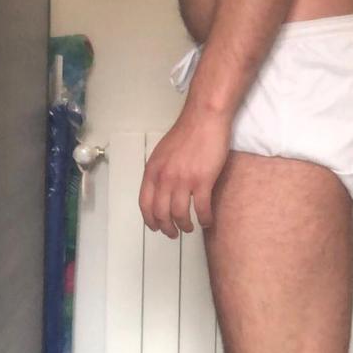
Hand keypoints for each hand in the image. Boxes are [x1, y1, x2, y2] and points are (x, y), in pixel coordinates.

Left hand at [138, 104, 231, 236]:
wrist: (204, 119)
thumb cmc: (187, 132)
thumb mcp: (163, 153)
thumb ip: (159, 171)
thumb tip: (160, 189)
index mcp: (153, 171)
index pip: (145, 204)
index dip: (150, 220)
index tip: (155, 227)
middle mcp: (164, 178)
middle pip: (161, 213)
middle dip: (167, 228)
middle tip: (173, 233)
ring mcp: (183, 180)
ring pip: (180, 215)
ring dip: (185, 226)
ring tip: (190, 228)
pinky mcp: (202, 181)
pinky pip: (201, 208)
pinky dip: (204, 218)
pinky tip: (207, 220)